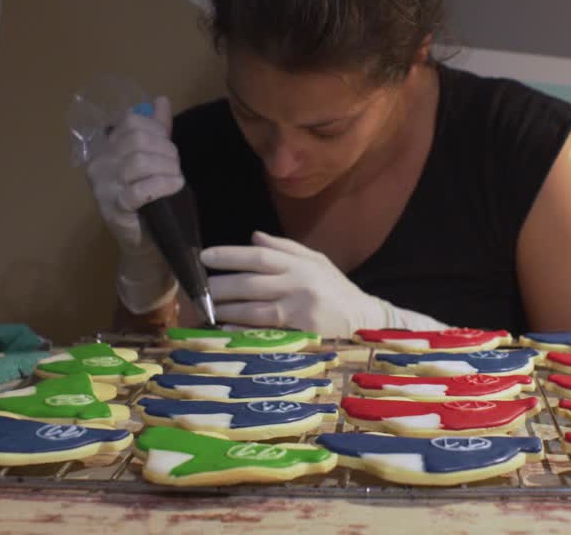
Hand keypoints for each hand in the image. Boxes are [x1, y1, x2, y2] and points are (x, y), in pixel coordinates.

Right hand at [84, 95, 181, 251]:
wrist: (144, 241)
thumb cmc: (148, 198)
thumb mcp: (153, 159)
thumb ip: (156, 130)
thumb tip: (160, 100)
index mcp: (104, 149)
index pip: (130, 122)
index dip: (155, 129)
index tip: (167, 144)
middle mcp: (98, 165)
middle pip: (136, 141)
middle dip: (165, 150)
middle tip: (175, 165)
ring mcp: (103, 188)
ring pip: (139, 162)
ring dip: (166, 167)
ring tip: (176, 178)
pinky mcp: (114, 210)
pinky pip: (139, 190)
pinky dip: (162, 185)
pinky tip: (174, 186)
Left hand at [200, 232, 389, 336]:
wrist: (369, 321)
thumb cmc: (340, 292)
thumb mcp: (318, 263)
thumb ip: (286, 249)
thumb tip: (253, 237)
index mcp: (301, 264)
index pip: (259, 256)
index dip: (230, 256)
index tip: (205, 257)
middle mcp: (300, 283)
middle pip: (252, 282)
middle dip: (222, 285)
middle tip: (201, 289)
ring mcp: (301, 309)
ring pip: (255, 308)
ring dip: (228, 309)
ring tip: (208, 310)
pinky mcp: (303, 333)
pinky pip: (266, 332)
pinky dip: (243, 331)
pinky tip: (227, 330)